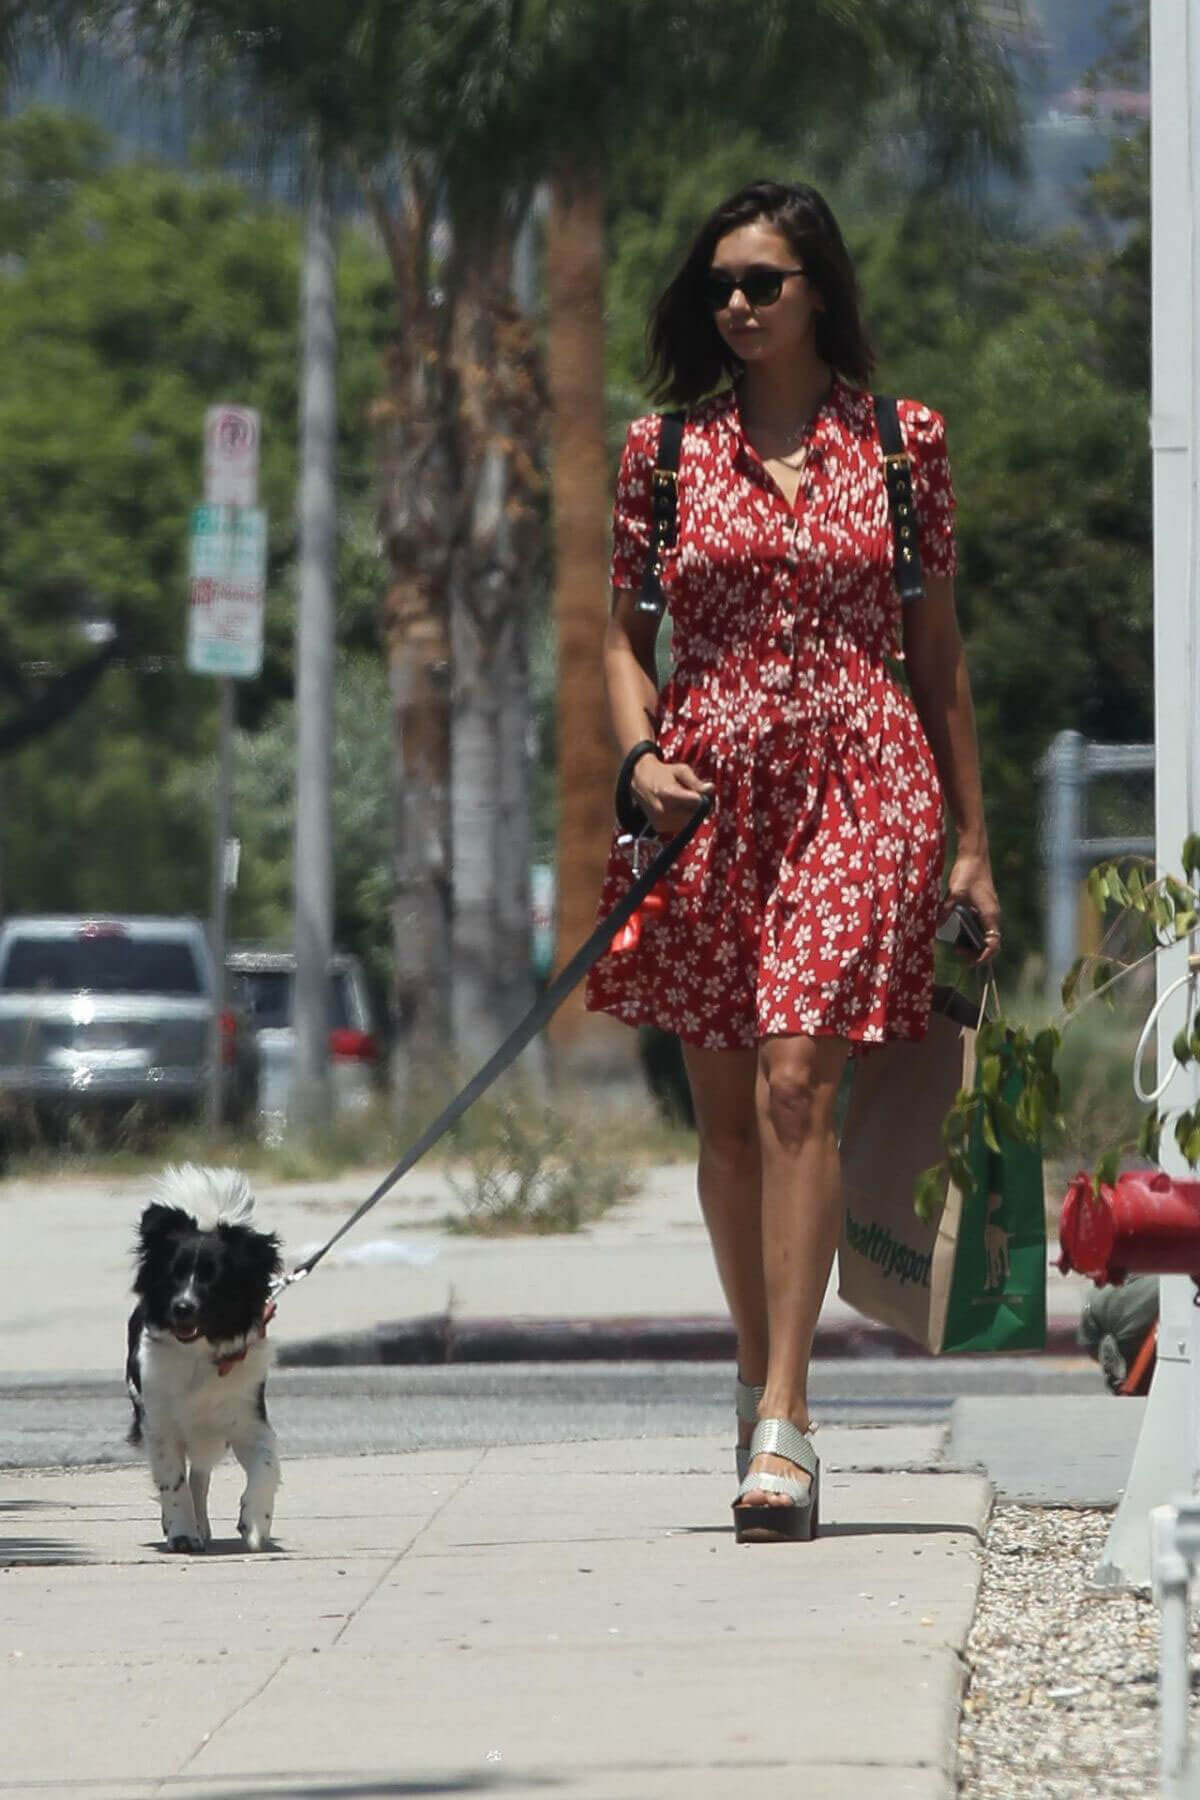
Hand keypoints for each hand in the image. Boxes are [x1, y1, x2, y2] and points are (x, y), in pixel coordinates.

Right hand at [632, 756, 713, 833]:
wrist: (639, 780)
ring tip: (680, 802)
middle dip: (697, 807)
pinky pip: (680, 826)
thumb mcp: (681, 770)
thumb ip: (696, 781)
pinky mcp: (659, 827)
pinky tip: (674, 809)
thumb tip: (711, 789)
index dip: (702, 798)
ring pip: (688, 823)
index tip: (700, 792)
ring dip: (690, 814)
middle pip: (694, 815)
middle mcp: (663, 810)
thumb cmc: (663, 773)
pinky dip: (682, 819)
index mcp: (668, 793)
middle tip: (690, 796)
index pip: (697, 802)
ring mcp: (660, 821)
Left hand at [943, 849, 1001, 964]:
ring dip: (971, 942)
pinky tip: (955, 929)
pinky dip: (968, 931)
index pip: (993, 943)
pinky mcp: (981, 905)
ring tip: (956, 945)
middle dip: (974, 951)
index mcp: (990, 915)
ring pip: (982, 934)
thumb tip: (938, 926)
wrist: (974, 856)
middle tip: (958, 953)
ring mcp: (987, 910)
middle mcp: (991, 915)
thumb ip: (947, 910)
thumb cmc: (968, 873)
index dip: (984, 956)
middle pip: (987, 942)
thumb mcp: (955, 892)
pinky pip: (977, 924)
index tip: (971, 963)